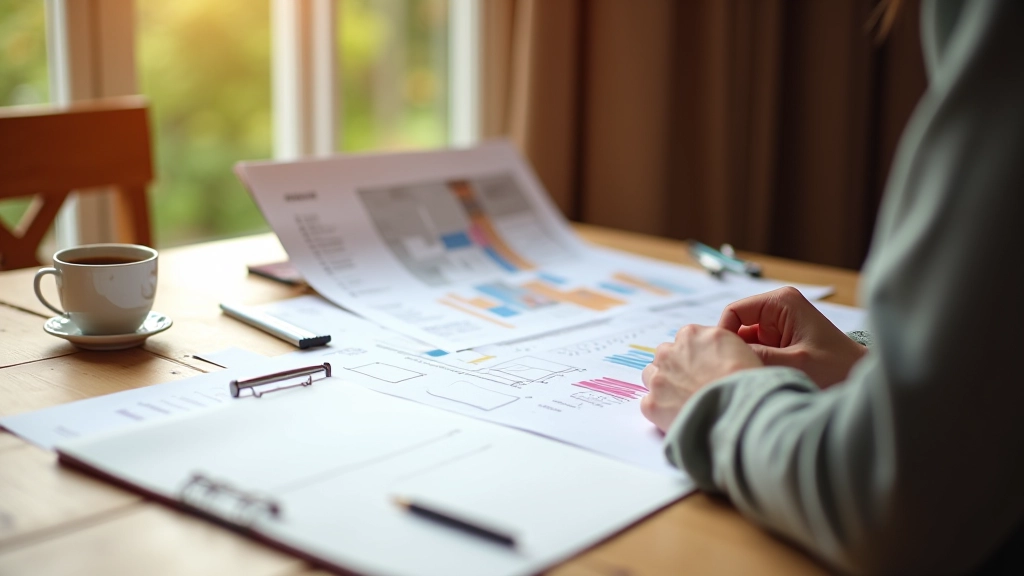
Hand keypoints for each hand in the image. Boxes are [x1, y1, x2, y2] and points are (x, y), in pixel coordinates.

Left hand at [640, 325, 761, 430]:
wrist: (738, 412)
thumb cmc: (746, 382)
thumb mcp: (740, 348)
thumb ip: (717, 346)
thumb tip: (711, 355)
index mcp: (692, 335)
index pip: (685, 340)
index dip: (695, 356)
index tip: (704, 368)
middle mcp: (670, 352)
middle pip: (664, 355)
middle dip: (675, 367)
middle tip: (693, 384)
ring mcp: (658, 378)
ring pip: (651, 375)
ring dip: (663, 384)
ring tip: (683, 400)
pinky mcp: (652, 404)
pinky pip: (649, 403)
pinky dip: (660, 409)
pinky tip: (678, 416)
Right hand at [718, 287, 867, 388]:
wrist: (861, 379)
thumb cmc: (837, 367)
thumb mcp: (794, 363)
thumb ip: (758, 356)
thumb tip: (724, 357)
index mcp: (781, 301)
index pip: (734, 312)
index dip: (725, 335)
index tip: (725, 361)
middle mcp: (776, 308)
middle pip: (736, 327)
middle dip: (736, 350)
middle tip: (739, 373)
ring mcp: (777, 324)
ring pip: (744, 341)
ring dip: (746, 359)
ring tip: (752, 378)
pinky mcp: (779, 340)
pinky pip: (755, 350)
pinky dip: (754, 363)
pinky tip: (760, 377)